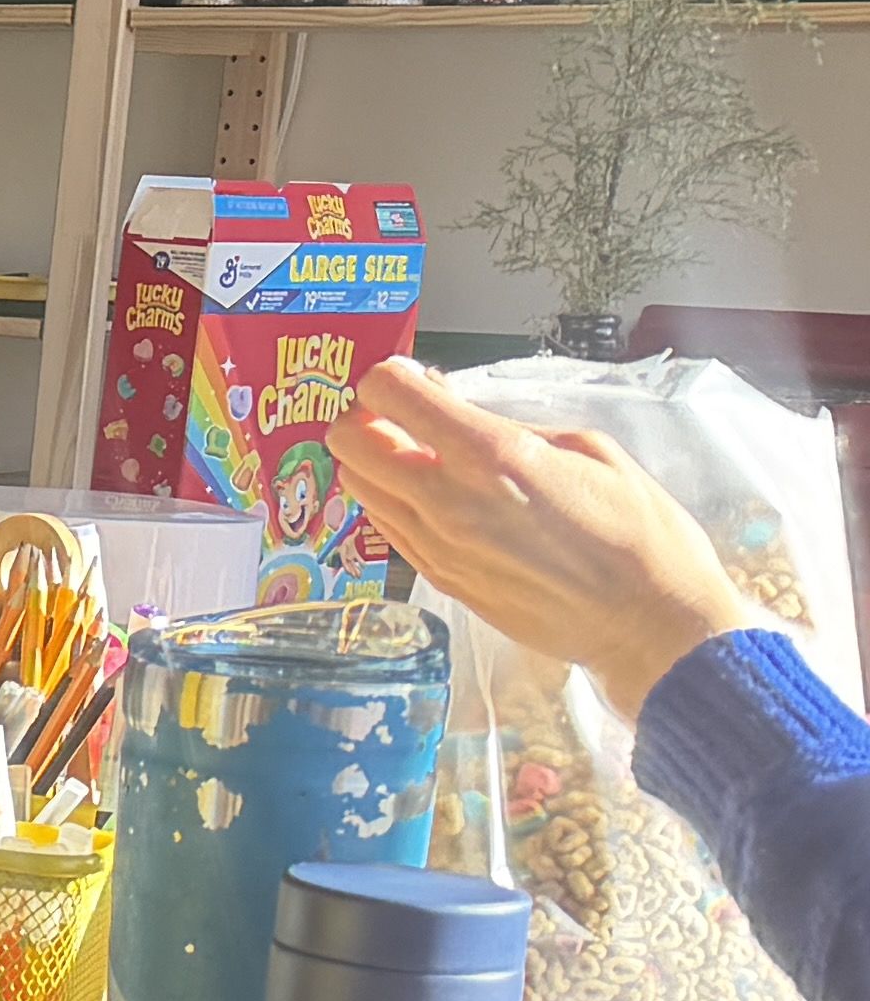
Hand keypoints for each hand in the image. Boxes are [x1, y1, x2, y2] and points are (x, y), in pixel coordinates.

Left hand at [328, 354, 759, 708]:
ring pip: (359, 487)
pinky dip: (393, 503)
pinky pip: (387, 528)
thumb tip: (450, 403)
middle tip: (400, 418)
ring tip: (418, 458)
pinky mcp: (440, 580)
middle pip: (349, 442)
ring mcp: (437, 547)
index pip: (389, 395)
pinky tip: (433, 499)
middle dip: (364, 419)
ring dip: (374, 463)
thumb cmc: (640, 532)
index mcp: (492, 456)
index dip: (389, 377)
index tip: (408, 378)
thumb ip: (508, 422)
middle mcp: (449, 501)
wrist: (651, 623)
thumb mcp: (589, 448)